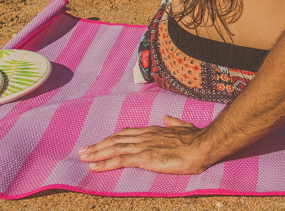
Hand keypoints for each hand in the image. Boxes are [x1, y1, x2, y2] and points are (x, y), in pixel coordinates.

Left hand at [77, 115, 211, 174]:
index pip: (126, 133)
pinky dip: (105, 163)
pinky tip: (94, 166)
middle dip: (98, 145)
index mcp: (152, 131)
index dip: (111, 138)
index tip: (100, 142)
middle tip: (82, 150)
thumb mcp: (184, 127)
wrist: (202, 145)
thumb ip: (174, 122)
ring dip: (96, 153)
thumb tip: (167, 118)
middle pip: (115, 139)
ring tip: (83, 157)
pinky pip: (120, 160)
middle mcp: (144, 136)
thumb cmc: (196, 138)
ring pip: (113, 148)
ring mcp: (143, 146)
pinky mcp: (144, 158)